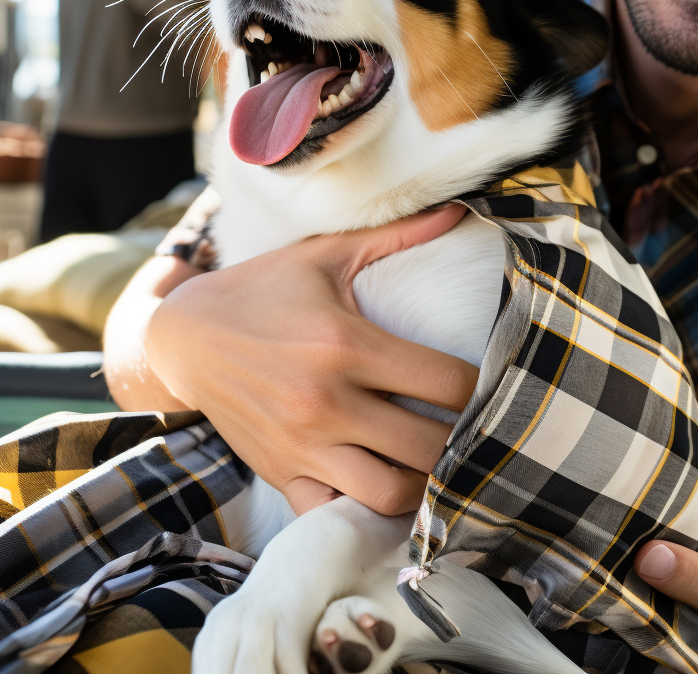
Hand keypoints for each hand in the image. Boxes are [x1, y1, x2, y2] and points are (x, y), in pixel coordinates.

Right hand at [143, 205, 477, 515]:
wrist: (183, 337)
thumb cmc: (263, 289)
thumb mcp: (325, 254)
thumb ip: (396, 236)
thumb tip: (458, 209)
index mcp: (346, 345)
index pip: (445, 383)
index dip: (479, 386)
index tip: (487, 381)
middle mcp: (326, 402)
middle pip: (428, 446)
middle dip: (461, 441)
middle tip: (470, 426)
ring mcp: (302, 445)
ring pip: (388, 494)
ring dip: (422, 482)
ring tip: (433, 458)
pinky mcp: (280, 473)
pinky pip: (336, 514)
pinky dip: (366, 510)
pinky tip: (385, 482)